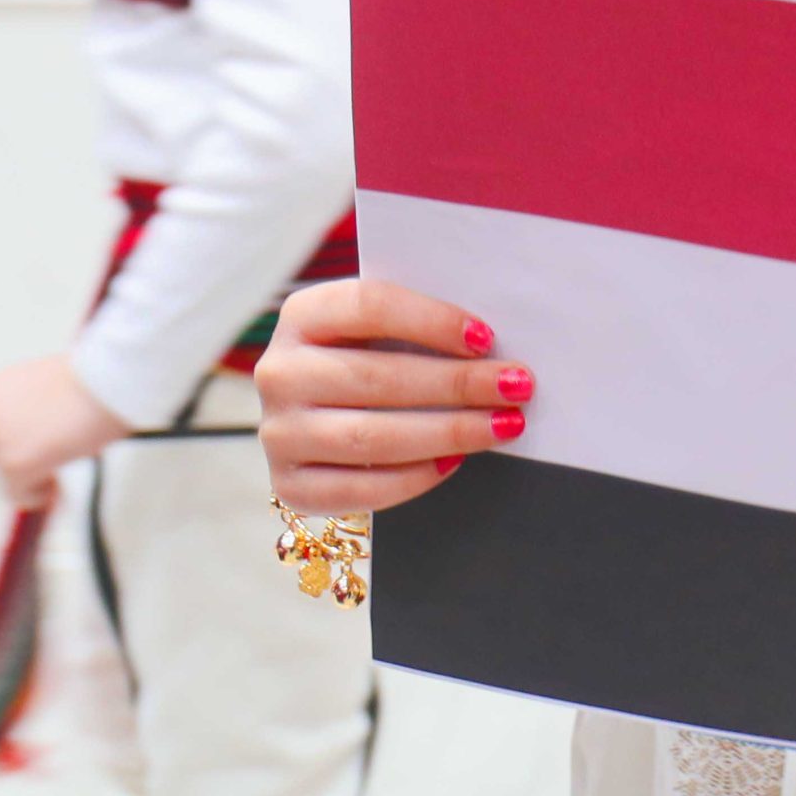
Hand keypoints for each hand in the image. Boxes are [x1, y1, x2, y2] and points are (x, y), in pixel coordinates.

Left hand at [0, 355, 131, 509]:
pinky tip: (57, 483)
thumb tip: (20, 437)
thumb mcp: (35, 385)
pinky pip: (20, 495)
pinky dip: (39, 494)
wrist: (107, 379)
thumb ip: (15, 412)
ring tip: (49, 481)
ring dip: (22, 484)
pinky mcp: (15, 465)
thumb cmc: (89, 378)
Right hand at [256, 279, 532, 515]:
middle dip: (456, 384)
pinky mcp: (290, 484)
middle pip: (375, 377)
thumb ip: (422, 324)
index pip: (368, 307)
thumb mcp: (383, 326)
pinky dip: (413, 478)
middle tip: (516, 385)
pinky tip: (455, 462)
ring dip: (447, 432)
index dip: (431, 321)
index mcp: (303, 314)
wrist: (318, 412)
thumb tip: (493, 344)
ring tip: (502, 425)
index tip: (486, 337)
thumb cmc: (371, 354)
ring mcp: (279, 432)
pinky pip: (359, 489)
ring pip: (369, 437)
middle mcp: (279, 372)